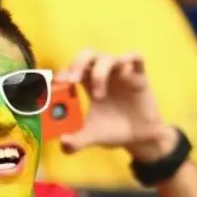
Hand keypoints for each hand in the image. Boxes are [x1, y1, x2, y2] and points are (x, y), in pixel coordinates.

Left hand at [55, 50, 176, 160]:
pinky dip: (128, 61)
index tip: (56, 84)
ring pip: (108, 57)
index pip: (72, 69)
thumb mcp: (90, 137)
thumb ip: (75, 141)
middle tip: (72, 80)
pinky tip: (123, 75)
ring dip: (99, 73)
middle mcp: (103, 74)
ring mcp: (121, 73)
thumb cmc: (112, 131)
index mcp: (88, 83)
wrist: (138, 139)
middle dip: (77, 63)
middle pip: (88, 54)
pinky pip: (136, 58)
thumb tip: (63, 142)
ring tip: (98, 96)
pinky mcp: (139, 77)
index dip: (64, 73)